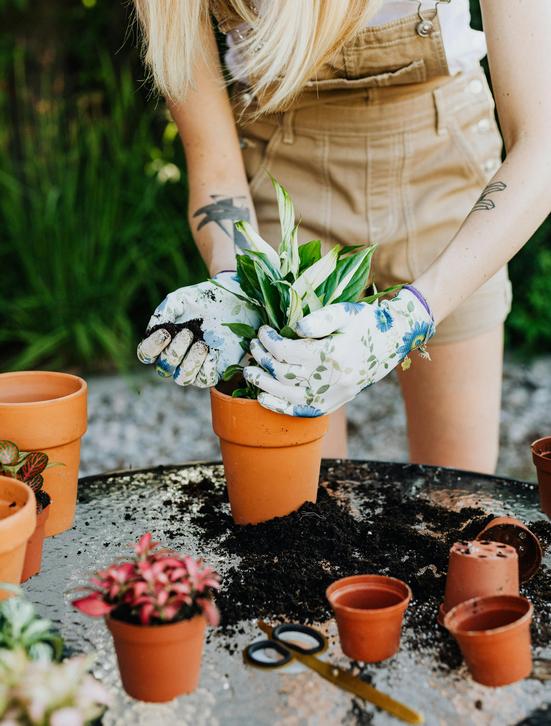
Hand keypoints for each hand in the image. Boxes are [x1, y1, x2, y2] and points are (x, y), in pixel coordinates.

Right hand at [137, 272, 259, 386]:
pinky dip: (207, 367)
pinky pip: (205, 380)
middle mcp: (176, 359)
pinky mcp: (215, 370)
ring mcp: (194, 367)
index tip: (165, 333)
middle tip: (188, 332)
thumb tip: (153, 328)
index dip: (152, 348)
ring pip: (183, 379)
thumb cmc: (202, 300)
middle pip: (164, 369)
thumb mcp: (180, 299)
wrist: (232, 300)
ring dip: (190, 363)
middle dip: (175, 352)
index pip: (146, 354)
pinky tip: (213, 351)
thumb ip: (164, 311)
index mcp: (163, 342)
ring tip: (201, 344)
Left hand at [243, 287, 434, 415]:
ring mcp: (333, 395)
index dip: (269, 341)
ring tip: (249, 372)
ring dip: (263, 384)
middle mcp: (332, 379)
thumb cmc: (365, 322)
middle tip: (253, 347)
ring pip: (288, 394)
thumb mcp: (344, 312)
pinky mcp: (334, 403)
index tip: (263, 331)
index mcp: (332, 354)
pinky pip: (303, 411)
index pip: (287, 351)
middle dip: (262, 359)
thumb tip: (294, 329)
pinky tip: (263, 399)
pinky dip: (280, 407)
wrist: (392, 341)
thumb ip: (319, 319)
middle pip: (283, 373)